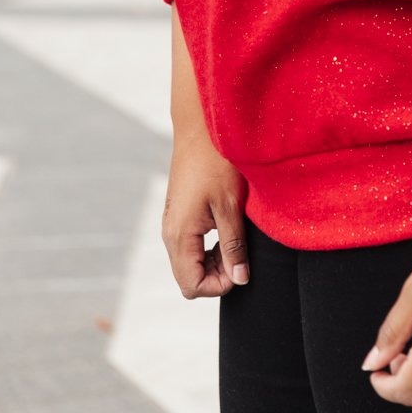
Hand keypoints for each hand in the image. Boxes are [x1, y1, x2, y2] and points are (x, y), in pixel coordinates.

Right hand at [162, 126, 250, 298]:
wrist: (200, 127)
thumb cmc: (217, 162)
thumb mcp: (230, 206)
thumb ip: (234, 245)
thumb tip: (240, 279)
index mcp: (180, 235)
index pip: (192, 286)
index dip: (220, 284)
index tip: (241, 265)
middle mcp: (170, 233)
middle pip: (189, 277)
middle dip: (217, 274)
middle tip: (240, 252)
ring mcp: (172, 222)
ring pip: (189, 261)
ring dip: (214, 259)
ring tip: (235, 237)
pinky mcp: (179, 212)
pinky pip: (190, 243)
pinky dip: (208, 245)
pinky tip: (226, 225)